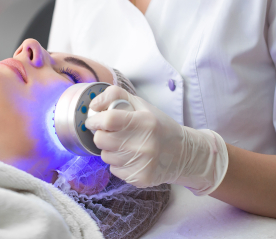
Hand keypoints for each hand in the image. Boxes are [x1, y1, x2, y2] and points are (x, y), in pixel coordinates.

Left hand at [84, 86, 228, 194]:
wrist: (182, 153)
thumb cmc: (158, 126)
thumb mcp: (141, 105)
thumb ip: (116, 96)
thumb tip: (93, 105)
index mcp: (145, 121)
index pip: (109, 120)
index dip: (95, 120)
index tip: (92, 121)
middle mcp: (144, 144)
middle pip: (101, 140)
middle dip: (101, 135)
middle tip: (110, 132)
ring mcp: (142, 163)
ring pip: (105, 156)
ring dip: (110, 149)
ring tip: (125, 145)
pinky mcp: (140, 178)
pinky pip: (114, 170)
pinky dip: (118, 163)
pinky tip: (131, 158)